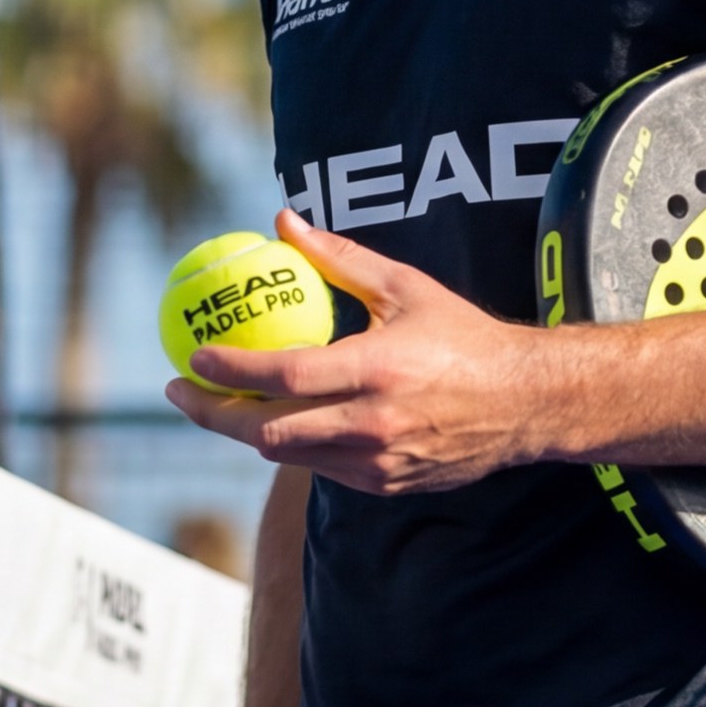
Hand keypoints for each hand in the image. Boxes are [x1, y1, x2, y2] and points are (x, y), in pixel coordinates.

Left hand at [166, 215, 560, 494]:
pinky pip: (319, 467)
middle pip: (267, 433)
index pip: (283, 376)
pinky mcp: (384, 485)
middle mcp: (373, 424)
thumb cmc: (463, 337)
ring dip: (247, 432)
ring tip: (218, 405)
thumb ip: (339, 257)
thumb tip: (284, 222)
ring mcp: (377, 462)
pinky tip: (277, 420)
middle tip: (181, 392)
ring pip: (287, 455)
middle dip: (213, 415)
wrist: (524, 403)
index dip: (229, 371)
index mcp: (377, 370)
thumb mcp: (405, 287)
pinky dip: (292, 444)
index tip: (192, 357)